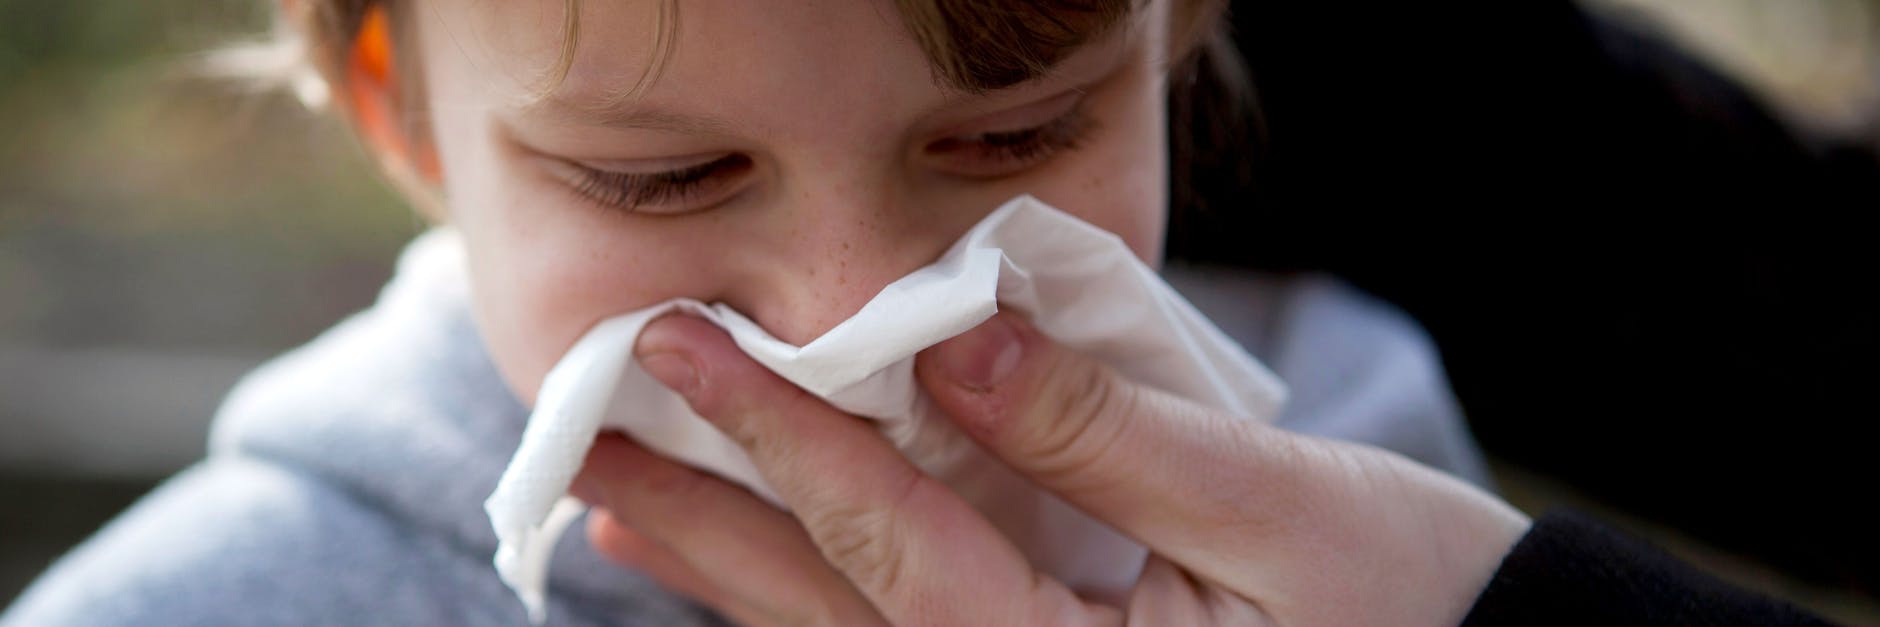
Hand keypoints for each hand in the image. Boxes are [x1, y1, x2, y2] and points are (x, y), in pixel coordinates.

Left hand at [570, 312, 1531, 625]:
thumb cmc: (1423, 610)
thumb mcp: (1276, 513)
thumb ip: (1102, 436)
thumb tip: (954, 340)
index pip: (895, 546)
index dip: (784, 439)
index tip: (685, 346)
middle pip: (831, 622)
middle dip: (710, 523)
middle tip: (594, 437)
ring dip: (737, 579)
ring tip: (630, 511)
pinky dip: (817, 607)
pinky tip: (758, 573)